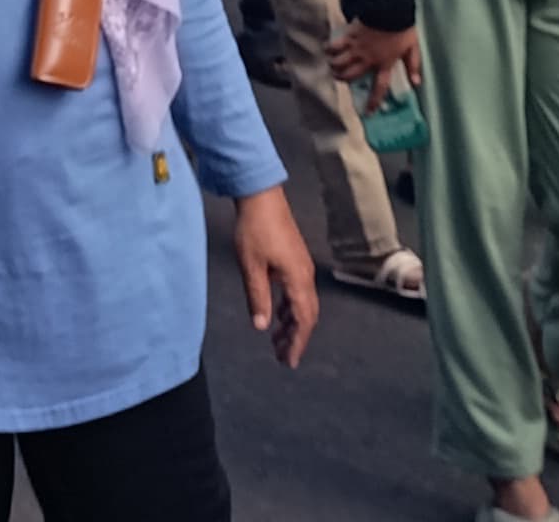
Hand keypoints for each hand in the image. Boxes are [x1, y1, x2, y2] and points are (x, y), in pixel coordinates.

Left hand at [233, 186, 318, 366]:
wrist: (261, 196)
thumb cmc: (254, 229)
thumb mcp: (251, 265)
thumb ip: (257, 297)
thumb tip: (261, 325)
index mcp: (297, 278)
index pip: (303, 319)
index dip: (298, 342)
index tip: (290, 361)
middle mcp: (305, 275)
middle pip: (307, 315)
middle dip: (296, 337)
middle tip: (282, 357)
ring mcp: (301, 267)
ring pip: (302, 304)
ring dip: (292, 324)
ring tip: (276, 341)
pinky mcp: (294, 260)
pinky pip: (297, 293)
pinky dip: (289, 309)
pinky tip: (277, 315)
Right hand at [331, 22, 421, 110]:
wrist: (390, 10)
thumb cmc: (402, 29)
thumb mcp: (412, 49)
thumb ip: (413, 66)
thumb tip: (416, 83)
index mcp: (384, 64)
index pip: (380, 87)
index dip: (374, 101)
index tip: (368, 112)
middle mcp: (368, 59)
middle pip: (351, 75)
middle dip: (343, 79)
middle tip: (340, 78)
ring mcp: (357, 48)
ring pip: (339, 63)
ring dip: (334, 66)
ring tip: (332, 66)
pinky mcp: (350, 36)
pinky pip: (335, 45)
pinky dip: (329, 48)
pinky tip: (326, 49)